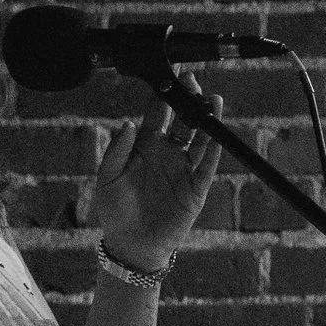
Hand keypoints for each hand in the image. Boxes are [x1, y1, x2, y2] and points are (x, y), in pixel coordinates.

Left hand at [91, 93, 221, 273]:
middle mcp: (167, 153)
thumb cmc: (115, 211)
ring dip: (206, 120)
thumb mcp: (108, 179)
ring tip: (212, 100)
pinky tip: (217, 134)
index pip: (157, 114)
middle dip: (188, 99)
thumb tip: (127, 124)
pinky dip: (214, 150)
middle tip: (192, 81)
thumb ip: (117, 152)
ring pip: (200, 138)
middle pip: (182, 119)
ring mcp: (183, 169)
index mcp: (144, 146)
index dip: (163, 96)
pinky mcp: (196, 188)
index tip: (167, 80)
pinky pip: (207, 165)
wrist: (133, 245)